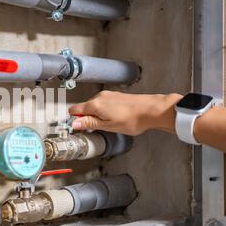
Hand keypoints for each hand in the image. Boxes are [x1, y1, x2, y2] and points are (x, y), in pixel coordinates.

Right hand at [68, 91, 182, 135]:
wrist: (152, 110)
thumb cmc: (133, 119)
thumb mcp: (107, 126)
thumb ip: (89, 123)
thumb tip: (74, 123)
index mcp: (95, 104)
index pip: (75, 110)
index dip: (74, 119)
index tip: (79, 128)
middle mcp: (100, 97)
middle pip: (84, 107)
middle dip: (86, 118)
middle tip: (95, 129)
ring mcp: (108, 95)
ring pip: (94, 106)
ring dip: (96, 115)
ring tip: (108, 125)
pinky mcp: (116, 96)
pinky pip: (103, 104)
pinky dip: (104, 111)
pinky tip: (115, 118)